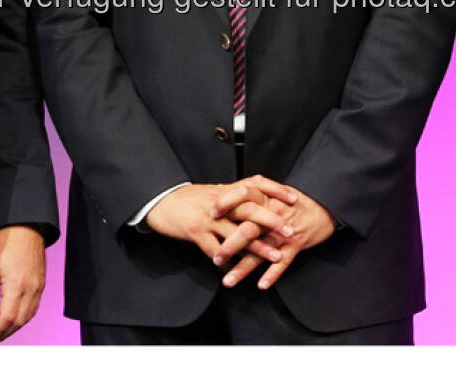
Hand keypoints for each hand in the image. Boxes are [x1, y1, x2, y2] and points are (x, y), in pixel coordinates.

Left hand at [0, 225, 45, 344]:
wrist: (26, 225)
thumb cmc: (6, 240)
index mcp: (17, 284)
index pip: (7, 318)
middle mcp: (31, 288)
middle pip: (19, 322)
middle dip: (4, 335)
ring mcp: (38, 286)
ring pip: (28, 317)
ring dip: (14, 329)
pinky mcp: (41, 284)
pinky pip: (34, 308)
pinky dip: (23, 318)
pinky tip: (14, 320)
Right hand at [146, 183, 292, 265]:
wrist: (162, 201)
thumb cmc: (189, 198)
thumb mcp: (213, 192)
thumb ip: (233, 197)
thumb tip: (253, 197)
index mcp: (226, 191)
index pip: (255, 184)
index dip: (275, 190)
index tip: (294, 198)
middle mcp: (220, 203)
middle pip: (250, 210)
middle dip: (272, 221)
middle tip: (290, 230)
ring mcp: (209, 218)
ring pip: (237, 233)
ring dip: (258, 247)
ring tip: (274, 256)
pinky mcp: (196, 232)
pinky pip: (215, 250)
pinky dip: (227, 262)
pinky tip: (235, 271)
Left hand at [214, 181, 335, 290]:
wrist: (324, 207)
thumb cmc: (294, 201)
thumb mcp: (273, 191)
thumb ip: (252, 193)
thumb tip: (224, 194)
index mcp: (266, 197)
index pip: (242, 197)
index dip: (226, 204)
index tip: (210, 215)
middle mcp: (273, 215)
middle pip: (248, 229)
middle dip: (229, 246)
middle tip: (215, 258)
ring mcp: (284, 232)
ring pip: (261, 252)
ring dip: (244, 268)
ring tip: (228, 280)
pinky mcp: (295, 245)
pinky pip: (282, 263)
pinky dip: (272, 274)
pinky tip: (261, 285)